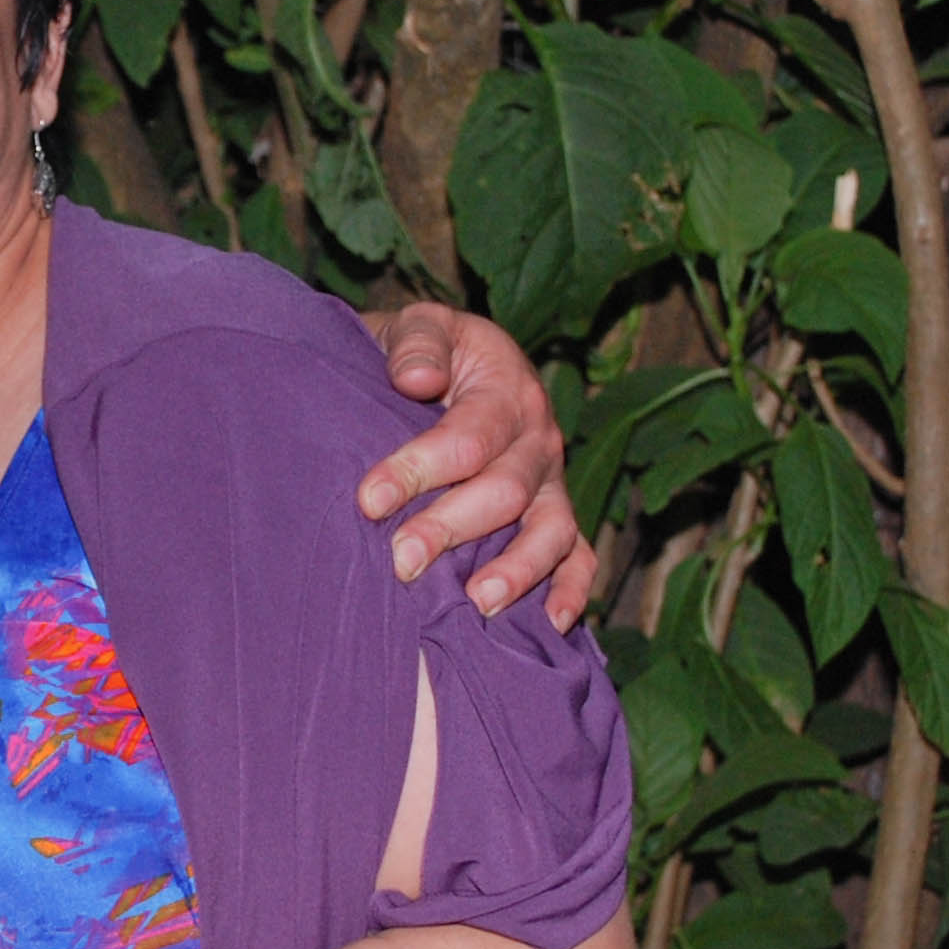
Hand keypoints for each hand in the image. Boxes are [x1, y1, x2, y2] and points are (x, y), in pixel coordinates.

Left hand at [361, 302, 594, 628]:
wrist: (446, 363)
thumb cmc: (423, 352)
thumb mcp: (417, 324)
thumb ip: (417, 343)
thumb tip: (417, 380)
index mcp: (507, 388)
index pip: (468, 438)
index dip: (418, 469)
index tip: (368, 500)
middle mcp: (539, 439)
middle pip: (504, 492)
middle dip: (451, 528)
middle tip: (401, 561)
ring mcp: (553, 483)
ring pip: (550, 531)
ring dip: (516, 570)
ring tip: (476, 602)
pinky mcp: (556, 515)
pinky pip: (580, 556)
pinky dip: (573, 591)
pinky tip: (552, 624)